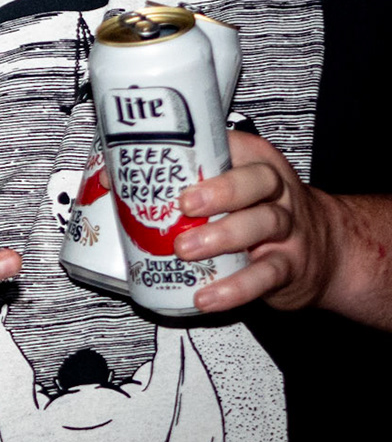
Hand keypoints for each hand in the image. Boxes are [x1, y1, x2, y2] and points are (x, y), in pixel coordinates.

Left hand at [177, 130, 337, 313]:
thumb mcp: (232, 189)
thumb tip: (112, 178)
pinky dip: (235, 288)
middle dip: (221, 191)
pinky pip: (265, 275)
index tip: (162, 162)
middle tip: (185, 205)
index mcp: (255, 164)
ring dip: (221, 237)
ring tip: (185, 249)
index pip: (232, 146)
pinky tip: (208, 295)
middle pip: (257, 181)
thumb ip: (183, 181)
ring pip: (262, 224)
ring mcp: (287, 229)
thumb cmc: (260, 212)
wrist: (328, 252)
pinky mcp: (290, 266)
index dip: (196, 151)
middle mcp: (276, 192)